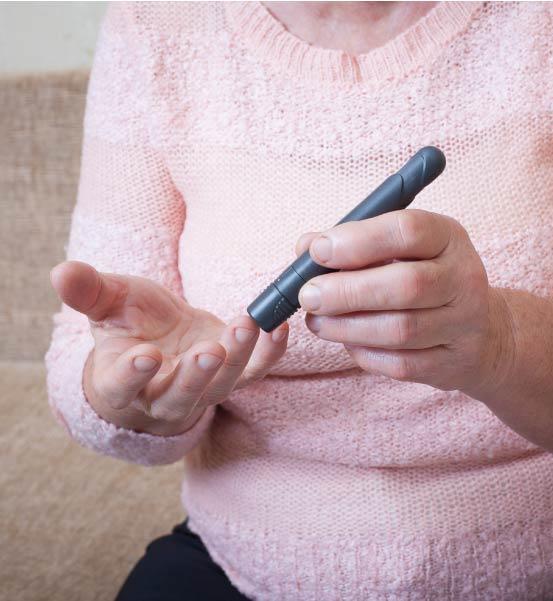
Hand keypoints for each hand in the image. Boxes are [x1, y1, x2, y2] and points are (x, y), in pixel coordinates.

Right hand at [50, 261, 288, 435]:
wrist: (163, 341)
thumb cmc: (131, 324)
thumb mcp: (108, 305)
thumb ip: (88, 291)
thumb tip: (60, 271)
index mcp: (121, 381)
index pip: (122, 385)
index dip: (132, 374)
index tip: (145, 355)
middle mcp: (163, 394)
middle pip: (180, 396)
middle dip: (196, 376)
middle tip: (209, 352)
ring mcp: (203, 390)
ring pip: (222, 385)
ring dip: (238, 357)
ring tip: (247, 324)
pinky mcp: (234, 376)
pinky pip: (256, 371)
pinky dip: (270, 353)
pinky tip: (280, 327)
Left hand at [294, 209, 511, 393]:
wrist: (482, 333)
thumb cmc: (426, 279)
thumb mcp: (402, 249)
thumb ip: (354, 243)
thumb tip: (305, 247)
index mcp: (450, 238)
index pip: (408, 230)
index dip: (358, 240)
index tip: (318, 251)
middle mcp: (464, 279)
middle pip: (405, 285)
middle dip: (347, 291)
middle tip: (309, 295)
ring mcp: (463, 325)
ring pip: (399, 330)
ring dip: (347, 326)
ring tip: (318, 320)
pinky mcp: (451, 364)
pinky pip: (400, 363)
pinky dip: (364, 352)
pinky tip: (347, 340)